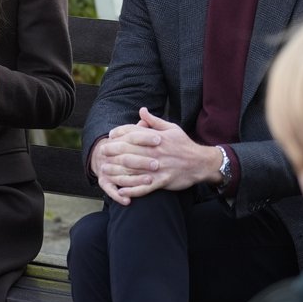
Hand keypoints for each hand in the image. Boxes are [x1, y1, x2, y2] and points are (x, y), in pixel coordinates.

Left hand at [90, 107, 222, 203]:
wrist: (201, 163)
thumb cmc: (184, 145)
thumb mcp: (172, 128)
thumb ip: (154, 121)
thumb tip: (141, 110)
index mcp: (156, 138)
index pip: (133, 133)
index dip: (119, 134)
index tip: (110, 136)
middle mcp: (155, 152)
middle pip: (129, 150)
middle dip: (113, 151)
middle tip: (101, 152)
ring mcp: (158, 168)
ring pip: (133, 170)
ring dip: (117, 171)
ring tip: (105, 171)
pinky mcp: (162, 181)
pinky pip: (144, 187)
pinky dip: (132, 190)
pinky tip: (121, 192)